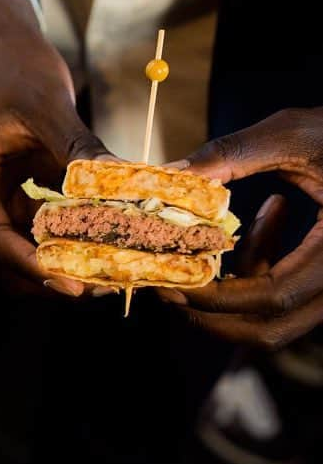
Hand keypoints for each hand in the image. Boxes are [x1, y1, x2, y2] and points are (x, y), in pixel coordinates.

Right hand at [0, 0, 112, 298]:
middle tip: (95, 284)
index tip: (67, 280)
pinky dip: (75, 229)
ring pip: (30, 239)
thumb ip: (77, 146)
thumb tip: (119, 184)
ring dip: (63, 256)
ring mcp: (6, 189)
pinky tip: (109, 236)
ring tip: (107, 268)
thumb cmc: (13, 65)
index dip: (28, 262)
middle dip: (48, 271)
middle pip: (9, 249)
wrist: (4, 40)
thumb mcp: (47, 103)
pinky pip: (49, 217)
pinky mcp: (29, 183)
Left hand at [156, 109, 322, 349]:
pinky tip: (273, 213)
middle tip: (172, 290)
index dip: (216, 299)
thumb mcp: (294, 133)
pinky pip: (291, 291)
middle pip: (271, 330)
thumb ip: (231, 155)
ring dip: (236, 291)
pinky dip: (265, 264)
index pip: (274, 297)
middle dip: (214, 316)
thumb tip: (169, 175)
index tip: (171, 285)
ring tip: (212, 245)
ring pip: (278, 319)